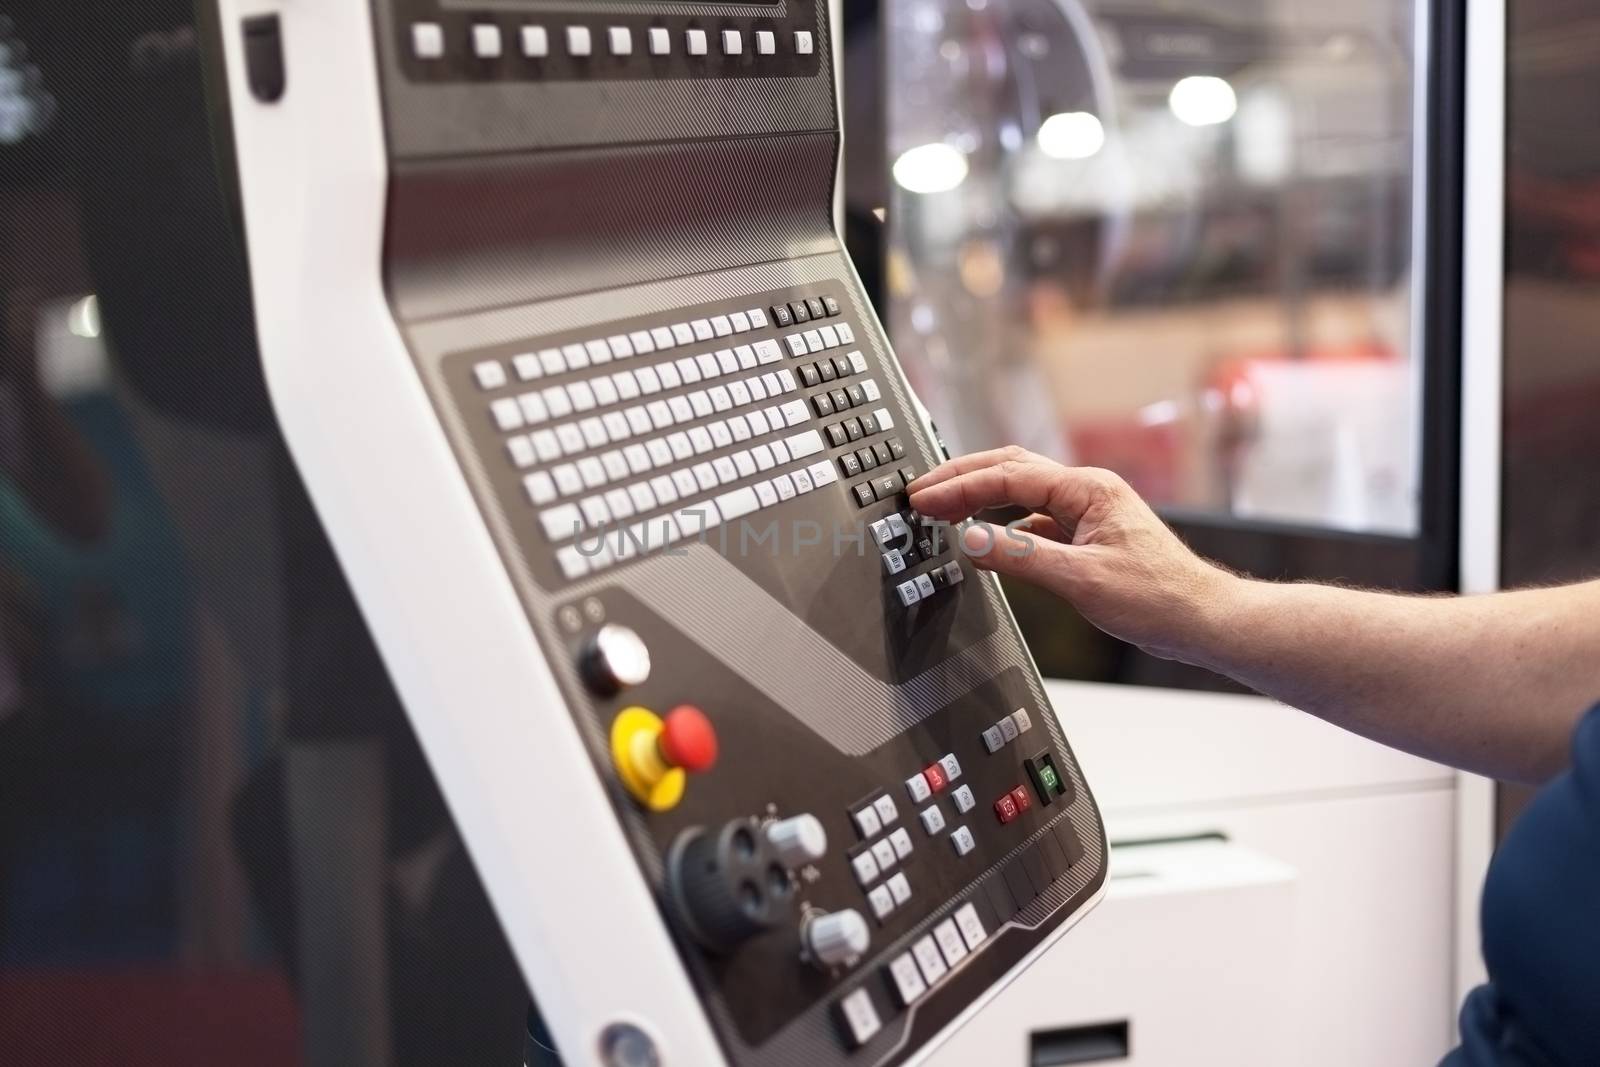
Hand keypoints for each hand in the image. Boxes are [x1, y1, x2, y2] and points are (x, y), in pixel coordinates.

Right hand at [908, 448, 1234, 662]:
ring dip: (980, 497)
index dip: (959, 486)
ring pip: (1021, 492)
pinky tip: (986, 540)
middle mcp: (1087, 492)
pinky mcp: (1087, 535)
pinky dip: (1002, 524)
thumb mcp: (1080, 579)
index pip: (1008, 476)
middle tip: (920, 493)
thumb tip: (969, 539)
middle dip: (961, 478)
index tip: (923, 499)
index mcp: (1087, 489)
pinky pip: (1033, 519)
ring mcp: (1088, 512)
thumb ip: (1019, 557)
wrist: (1202, 620)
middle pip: (1010, 469)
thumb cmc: (1159, 598)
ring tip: (942, 509)